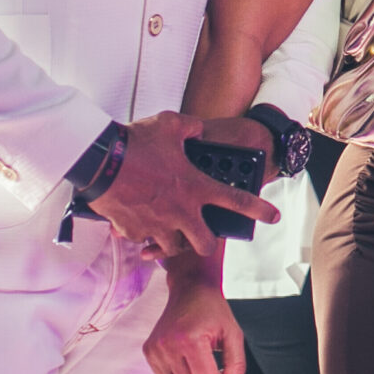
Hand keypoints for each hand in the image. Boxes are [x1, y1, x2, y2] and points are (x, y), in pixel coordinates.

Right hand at [91, 111, 280, 259]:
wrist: (100, 161)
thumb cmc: (135, 142)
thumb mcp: (170, 125)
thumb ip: (191, 129)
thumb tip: (197, 130)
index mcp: (195, 186)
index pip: (236, 201)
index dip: (259, 210)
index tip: (273, 217)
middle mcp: (181, 211)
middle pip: (205, 243)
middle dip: (208, 243)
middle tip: (204, 237)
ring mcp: (157, 225)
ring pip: (173, 247)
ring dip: (173, 240)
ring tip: (168, 228)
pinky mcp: (134, 231)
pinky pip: (143, 240)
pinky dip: (144, 234)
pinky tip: (139, 220)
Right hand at [145, 259, 243, 373]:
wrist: (191, 290)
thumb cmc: (215, 312)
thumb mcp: (233, 335)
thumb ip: (236, 365)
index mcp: (190, 340)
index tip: (223, 364)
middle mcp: (168, 345)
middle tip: (210, 355)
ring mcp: (155, 348)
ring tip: (197, 352)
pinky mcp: (148, 350)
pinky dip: (178, 372)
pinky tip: (184, 353)